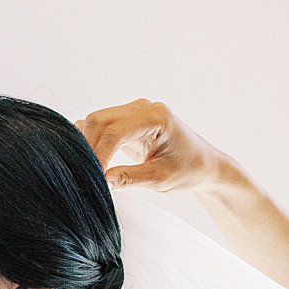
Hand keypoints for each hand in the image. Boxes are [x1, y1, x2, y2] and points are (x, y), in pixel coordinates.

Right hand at [75, 98, 222, 193]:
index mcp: (157, 117)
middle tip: (86, 175)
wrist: (202, 164)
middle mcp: (143, 108)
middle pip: (99, 120)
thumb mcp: (160, 179)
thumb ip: (129, 178)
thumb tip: (101, 179)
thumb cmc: (188, 169)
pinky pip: (100, 126)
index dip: (100, 155)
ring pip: (96, 121)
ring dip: (88, 145)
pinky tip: (93, 162)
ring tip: (89, 171)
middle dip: (89, 148)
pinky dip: (92, 141)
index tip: (94, 177)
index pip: (115, 131)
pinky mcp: (126, 120)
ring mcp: (133, 111)